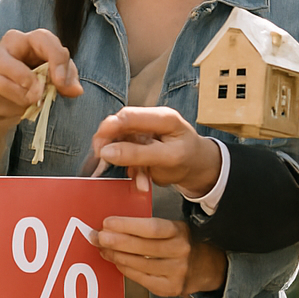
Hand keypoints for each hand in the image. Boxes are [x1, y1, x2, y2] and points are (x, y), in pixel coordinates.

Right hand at [0, 28, 82, 122]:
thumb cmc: (27, 91)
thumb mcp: (50, 86)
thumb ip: (64, 83)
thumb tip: (77, 90)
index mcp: (33, 42)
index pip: (48, 38)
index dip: (59, 58)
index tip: (63, 83)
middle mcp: (14, 41)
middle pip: (36, 38)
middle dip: (50, 65)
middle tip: (53, 88)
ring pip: (14, 64)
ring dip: (28, 86)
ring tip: (34, 100)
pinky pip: (1, 82)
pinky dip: (15, 95)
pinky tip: (20, 103)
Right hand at [90, 107, 220, 195]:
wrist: (200, 169)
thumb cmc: (189, 160)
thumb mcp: (167, 159)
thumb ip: (137, 154)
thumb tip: (107, 152)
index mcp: (162, 117)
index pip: (128, 116)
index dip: (108, 129)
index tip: (98, 148)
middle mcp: (151, 120)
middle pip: (119, 126)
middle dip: (110, 146)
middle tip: (101, 161)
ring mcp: (146, 132)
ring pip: (121, 142)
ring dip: (124, 163)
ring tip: (139, 180)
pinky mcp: (142, 143)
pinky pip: (127, 154)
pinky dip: (132, 169)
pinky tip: (142, 181)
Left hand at [94, 217, 226, 296]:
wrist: (207, 267)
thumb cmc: (182, 242)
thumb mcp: (173, 227)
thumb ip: (148, 226)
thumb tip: (114, 226)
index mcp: (180, 231)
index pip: (152, 228)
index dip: (128, 226)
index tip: (107, 222)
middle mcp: (181, 251)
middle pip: (143, 248)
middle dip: (116, 242)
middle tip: (98, 237)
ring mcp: (177, 272)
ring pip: (140, 264)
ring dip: (117, 256)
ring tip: (103, 249)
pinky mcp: (170, 288)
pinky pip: (142, 279)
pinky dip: (126, 269)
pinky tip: (116, 261)